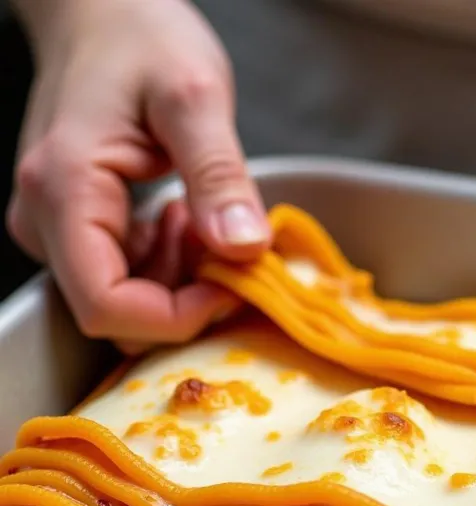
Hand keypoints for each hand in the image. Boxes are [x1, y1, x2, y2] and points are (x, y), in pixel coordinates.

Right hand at [7, 0, 268, 349]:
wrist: (103, 9)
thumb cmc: (141, 36)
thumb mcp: (195, 97)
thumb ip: (219, 176)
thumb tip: (243, 249)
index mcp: (65, 191)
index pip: (107, 307)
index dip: (177, 318)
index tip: (232, 288)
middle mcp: (46, 220)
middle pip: (116, 313)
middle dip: (184, 298)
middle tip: (226, 245)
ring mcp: (56, 226)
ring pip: (125, 300)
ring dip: (181, 280)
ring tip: (206, 218)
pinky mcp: (76, 225)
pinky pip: (126, 275)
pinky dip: (170, 264)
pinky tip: (189, 220)